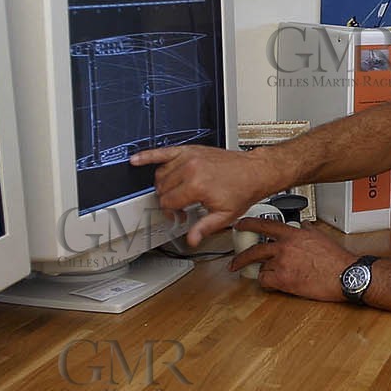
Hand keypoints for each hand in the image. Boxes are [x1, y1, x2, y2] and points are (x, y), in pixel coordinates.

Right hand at [131, 145, 281, 244]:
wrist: (254, 171)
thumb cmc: (241, 191)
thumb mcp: (224, 216)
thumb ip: (204, 228)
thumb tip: (191, 240)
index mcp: (196, 186)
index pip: (167, 202)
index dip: (171, 213)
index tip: (179, 217)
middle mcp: (190, 169)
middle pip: (162, 189)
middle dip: (168, 201)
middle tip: (180, 208)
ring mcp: (189, 157)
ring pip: (161, 174)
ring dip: (163, 186)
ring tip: (176, 194)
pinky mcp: (190, 150)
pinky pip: (164, 152)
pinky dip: (148, 156)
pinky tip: (136, 159)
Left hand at [229, 219, 358, 301]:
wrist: (344, 275)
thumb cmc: (336, 259)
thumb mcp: (320, 236)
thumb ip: (307, 229)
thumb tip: (302, 225)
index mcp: (293, 234)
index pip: (264, 225)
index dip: (248, 224)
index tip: (239, 225)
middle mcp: (284, 246)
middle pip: (254, 250)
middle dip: (241, 257)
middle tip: (235, 261)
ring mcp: (282, 263)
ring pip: (261, 268)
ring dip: (265, 273)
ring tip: (274, 277)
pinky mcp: (283, 279)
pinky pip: (265, 281)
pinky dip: (268, 284)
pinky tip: (277, 284)